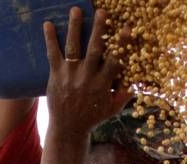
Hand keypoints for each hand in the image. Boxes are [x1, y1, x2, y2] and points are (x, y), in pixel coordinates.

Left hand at [42, 7, 127, 140]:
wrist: (68, 128)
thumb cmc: (93, 117)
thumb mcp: (113, 108)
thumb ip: (125, 93)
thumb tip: (138, 79)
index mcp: (102, 84)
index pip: (114, 59)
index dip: (121, 43)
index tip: (127, 27)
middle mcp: (87, 77)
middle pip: (94, 48)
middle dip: (99, 29)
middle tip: (102, 11)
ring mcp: (70, 75)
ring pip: (73, 47)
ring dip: (75, 27)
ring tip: (76, 10)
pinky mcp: (56, 75)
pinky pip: (53, 54)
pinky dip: (50, 39)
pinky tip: (48, 24)